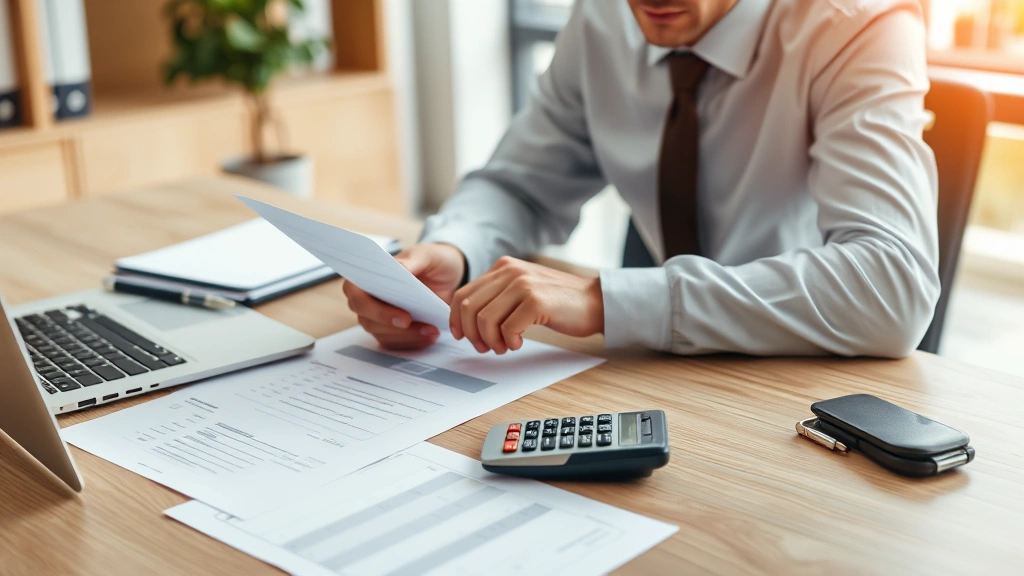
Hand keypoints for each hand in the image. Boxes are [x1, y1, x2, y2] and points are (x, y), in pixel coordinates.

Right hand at [343, 243, 464, 348]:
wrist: (448, 276)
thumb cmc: (432, 261)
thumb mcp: (426, 255)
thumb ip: (411, 261)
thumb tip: (398, 267)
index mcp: (368, 274)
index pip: (354, 291)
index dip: (371, 305)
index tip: (398, 312)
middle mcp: (367, 298)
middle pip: (366, 318)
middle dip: (388, 323)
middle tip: (410, 322)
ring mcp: (377, 317)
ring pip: (381, 333)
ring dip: (405, 335)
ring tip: (431, 330)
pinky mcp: (390, 331)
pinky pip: (395, 343)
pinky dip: (412, 342)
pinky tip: (430, 336)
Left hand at [450, 256, 603, 353]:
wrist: (595, 301)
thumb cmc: (558, 302)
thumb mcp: (522, 290)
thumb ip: (498, 296)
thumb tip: (468, 319)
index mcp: (503, 267)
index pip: (462, 293)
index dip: (456, 319)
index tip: (462, 336)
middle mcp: (510, 271)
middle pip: (469, 307)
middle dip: (472, 334)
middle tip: (485, 347)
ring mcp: (523, 285)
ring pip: (485, 319)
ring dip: (491, 341)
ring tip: (504, 347)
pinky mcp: (536, 301)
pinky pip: (507, 328)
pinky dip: (509, 342)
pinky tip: (519, 343)